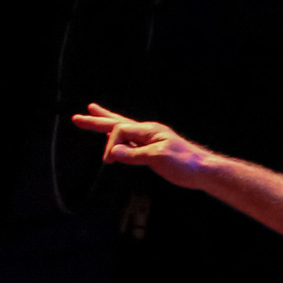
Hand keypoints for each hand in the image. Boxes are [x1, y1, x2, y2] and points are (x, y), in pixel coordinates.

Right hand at [70, 104, 217, 188]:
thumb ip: (136, 155)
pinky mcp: (153, 150)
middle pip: (117, 122)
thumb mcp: (159, 158)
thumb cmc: (186, 164)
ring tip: (93, 111)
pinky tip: (115, 138)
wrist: (204, 171)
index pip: (120, 131)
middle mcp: (148, 131)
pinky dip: (119, 138)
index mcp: (149, 130)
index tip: (109, 160)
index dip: (111, 145)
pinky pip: (131, 141)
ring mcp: (150, 139)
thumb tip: (114, 152)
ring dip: (106, 122)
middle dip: (97, 120)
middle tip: (78, 117)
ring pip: (123, 129)